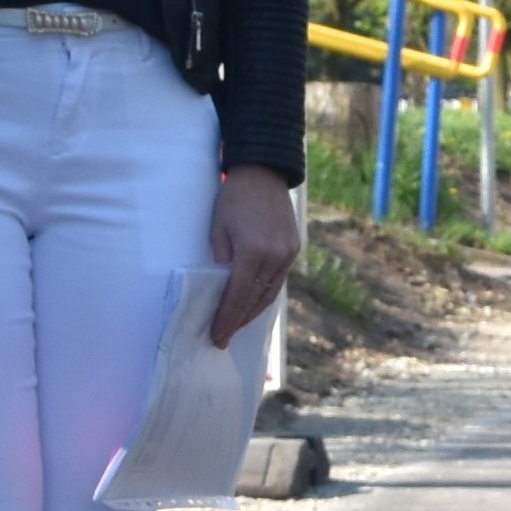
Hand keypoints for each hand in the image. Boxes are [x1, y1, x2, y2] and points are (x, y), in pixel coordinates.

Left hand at [206, 165, 300, 337]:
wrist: (264, 172)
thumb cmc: (234, 199)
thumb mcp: (218, 229)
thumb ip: (220, 261)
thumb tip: (219, 290)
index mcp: (252, 251)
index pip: (237, 296)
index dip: (226, 319)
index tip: (217, 337)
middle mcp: (274, 257)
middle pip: (255, 300)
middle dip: (238, 321)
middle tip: (223, 338)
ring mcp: (287, 254)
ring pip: (270, 294)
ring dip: (252, 312)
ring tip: (236, 325)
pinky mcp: (293, 249)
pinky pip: (278, 281)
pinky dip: (265, 295)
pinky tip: (253, 304)